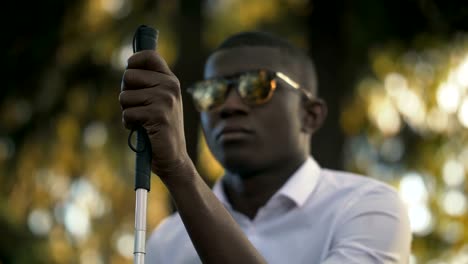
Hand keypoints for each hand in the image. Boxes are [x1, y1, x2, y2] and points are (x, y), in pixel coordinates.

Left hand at [119, 50, 191, 180]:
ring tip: (143, 121)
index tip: (131, 76)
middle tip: (140, 108)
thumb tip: (128, 68)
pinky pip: (127, 113)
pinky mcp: (158, 115)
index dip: (133, 62)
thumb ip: (147, 84)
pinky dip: (129, 124)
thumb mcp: (157, 101)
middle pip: (129, 75)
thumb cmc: (159, 129)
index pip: (149, 55)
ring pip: (124, 96)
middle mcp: (170, 86)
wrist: (173, 158)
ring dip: (127, 111)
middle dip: (126, 93)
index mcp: (170, 80)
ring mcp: (165, 100)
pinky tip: (143, 130)